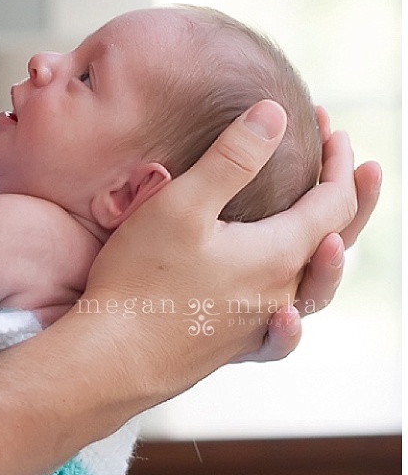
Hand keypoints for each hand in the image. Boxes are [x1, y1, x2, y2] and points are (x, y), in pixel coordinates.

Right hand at [85, 100, 365, 400]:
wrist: (112, 359)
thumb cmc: (141, 279)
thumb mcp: (183, 203)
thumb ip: (232, 157)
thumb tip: (275, 115)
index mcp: (278, 254)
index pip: (333, 201)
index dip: (338, 161)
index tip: (329, 127)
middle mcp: (280, 292)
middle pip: (337, 240)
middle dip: (350, 196)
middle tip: (362, 165)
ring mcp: (258, 323)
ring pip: (314, 284)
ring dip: (332, 248)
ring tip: (334, 233)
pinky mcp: (232, 344)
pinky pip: (282, 333)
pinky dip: (296, 315)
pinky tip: (287, 314)